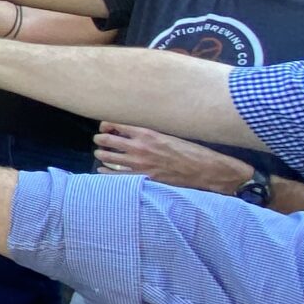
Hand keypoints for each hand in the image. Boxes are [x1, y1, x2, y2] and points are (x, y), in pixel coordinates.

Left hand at [93, 123, 252, 193]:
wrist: (204, 169)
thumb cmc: (189, 151)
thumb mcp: (168, 135)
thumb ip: (148, 135)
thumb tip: (131, 133)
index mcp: (147, 133)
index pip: (115, 125)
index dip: (106, 126)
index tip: (105, 128)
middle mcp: (139, 147)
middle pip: (106, 140)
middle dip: (100, 139)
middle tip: (99, 140)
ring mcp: (139, 164)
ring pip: (107, 157)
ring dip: (101, 154)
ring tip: (101, 154)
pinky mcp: (143, 178)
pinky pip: (115, 175)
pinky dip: (105, 172)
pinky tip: (103, 170)